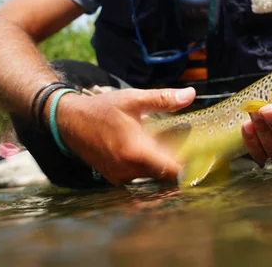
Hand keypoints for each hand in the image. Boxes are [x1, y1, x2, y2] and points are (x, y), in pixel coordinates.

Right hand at [55, 86, 195, 184]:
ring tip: (167, 145)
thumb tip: (191, 94)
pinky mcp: (113, 178)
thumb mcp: (134, 100)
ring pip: (150, 174)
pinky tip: (147, 149)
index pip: (170, 170)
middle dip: (176, 163)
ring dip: (160, 163)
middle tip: (190, 150)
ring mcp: (119, 176)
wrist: (69, 121)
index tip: (202, 162)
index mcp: (135, 152)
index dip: (188, 169)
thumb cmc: (102, 109)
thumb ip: (163, 99)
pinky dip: (145, 165)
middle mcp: (127, 170)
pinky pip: (137, 175)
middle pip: (162, 174)